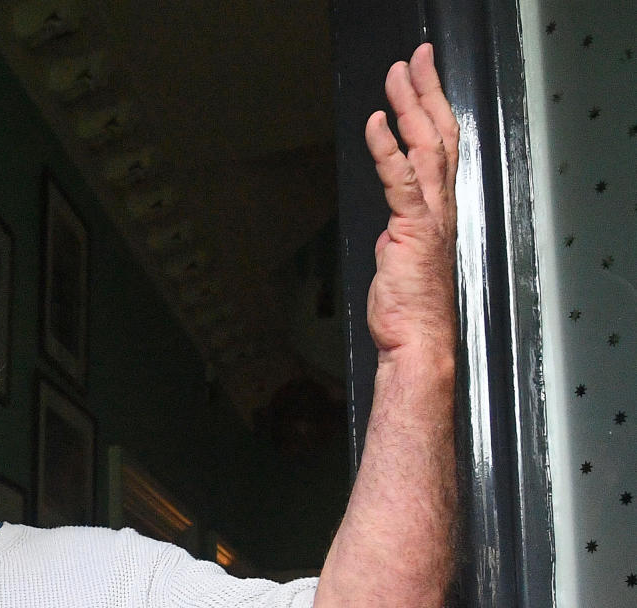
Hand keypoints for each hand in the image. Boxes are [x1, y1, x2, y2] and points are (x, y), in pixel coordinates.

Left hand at [364, 43, 458, 357]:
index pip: (441, 146)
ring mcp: (429, 216)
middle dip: (426, 91)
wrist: (415, 340)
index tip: (421, 78)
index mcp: (439, 209)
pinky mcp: (411, 229)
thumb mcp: (402, 259)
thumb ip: (401, 234)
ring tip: (397, 74)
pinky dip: (387, 148)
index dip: (433, 108)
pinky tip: (376, 123)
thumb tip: (391, 229)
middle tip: (416, 57)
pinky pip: (399, 179)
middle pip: (439, 134)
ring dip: (409, 106)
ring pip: (425, 146)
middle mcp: (441, 206)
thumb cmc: (408, 307)